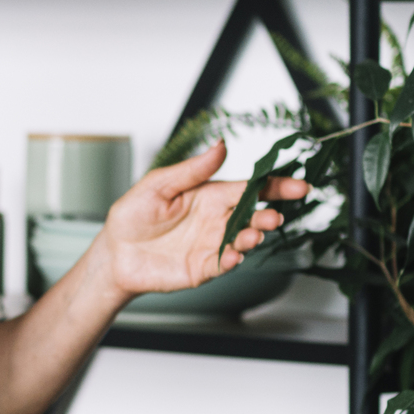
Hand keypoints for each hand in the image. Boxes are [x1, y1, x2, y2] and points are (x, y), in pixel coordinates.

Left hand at [93, 141, 308, 301]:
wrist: (115, 253)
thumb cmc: (133, 215)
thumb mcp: (158, 185)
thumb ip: (192, 169)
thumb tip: (221, 145)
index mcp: (210, 195)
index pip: (248, 188)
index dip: (275, 187)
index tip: (298, 185)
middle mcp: (217, 220)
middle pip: (252, 216)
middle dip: (267, 216)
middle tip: (274, 217)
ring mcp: (212, 245)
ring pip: (242, 241)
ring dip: (252, 237)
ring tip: (253, 234)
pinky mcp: (203, 268)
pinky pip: (223, 264)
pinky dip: (231, 260)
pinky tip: (234, 255)